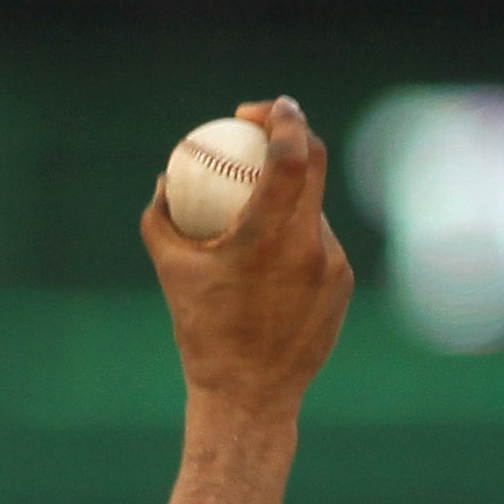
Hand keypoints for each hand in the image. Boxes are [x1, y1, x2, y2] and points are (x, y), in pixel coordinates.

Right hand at [142, 96, 353, 416]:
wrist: (248, 395)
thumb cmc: (202, 334)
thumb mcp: (171, 272)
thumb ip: (161, 218)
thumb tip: (166, 179)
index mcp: (265, 237)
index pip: (291, 155)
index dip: (284, 119)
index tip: (267, 108)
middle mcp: (306, 244)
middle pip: (314, 164)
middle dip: (293, 134)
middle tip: (265, 133)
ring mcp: (331, 262)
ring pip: (312, 207)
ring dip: (287, 196)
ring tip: (252, 215)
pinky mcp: (341, 281)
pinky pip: (317, 241)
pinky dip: (293, 236)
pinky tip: (268, 263)